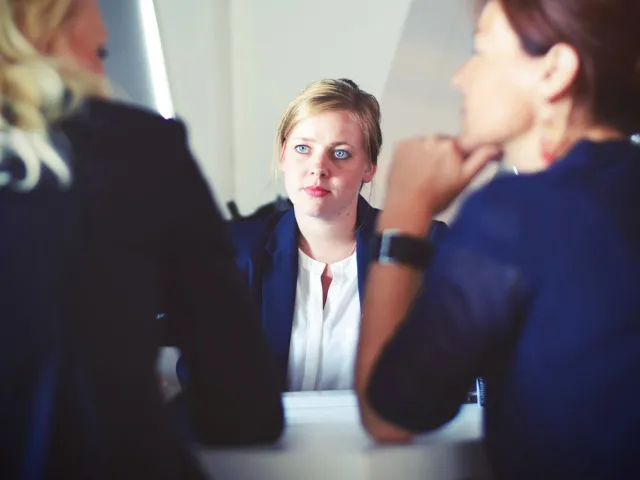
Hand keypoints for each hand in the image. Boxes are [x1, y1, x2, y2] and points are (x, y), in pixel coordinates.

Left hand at [385, 135, 499, 214]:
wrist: (406, 206)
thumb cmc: (437, 197)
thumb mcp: (464, 180)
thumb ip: (481, 160)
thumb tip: (496, 147)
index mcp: (453, 146)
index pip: (465, 143)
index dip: (463, 155)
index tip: (458, 165)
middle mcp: (434, 138)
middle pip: (444, 143)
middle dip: (444, 155)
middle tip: (439, 175)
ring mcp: (415, 141)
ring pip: (427, 144)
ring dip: (428, 154)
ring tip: (424, 175)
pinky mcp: (400, 145)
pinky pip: (411, 146)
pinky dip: (413, 155)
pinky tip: (412, 170)